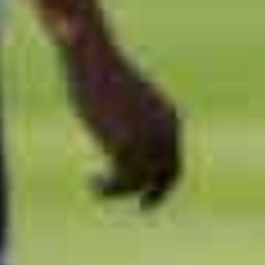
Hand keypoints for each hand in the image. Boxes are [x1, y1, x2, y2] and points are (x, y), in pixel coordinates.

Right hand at [58, 26, 181, 208]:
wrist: (94, 57)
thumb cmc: (103, 70)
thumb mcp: (123, 99)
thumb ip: (129, 120)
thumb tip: (125, 138)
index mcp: (172, 119)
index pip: (174, 160)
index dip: (161, 178)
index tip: (144, 189)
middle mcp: (166, 132)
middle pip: (168, 175)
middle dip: (156, 194)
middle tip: (144, 208)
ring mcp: (146, 141)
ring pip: (142, 182)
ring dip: (117, 189)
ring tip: (94, 184)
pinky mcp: (125, 146)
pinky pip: (122, 181)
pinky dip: (107, 188)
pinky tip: (91, 181)